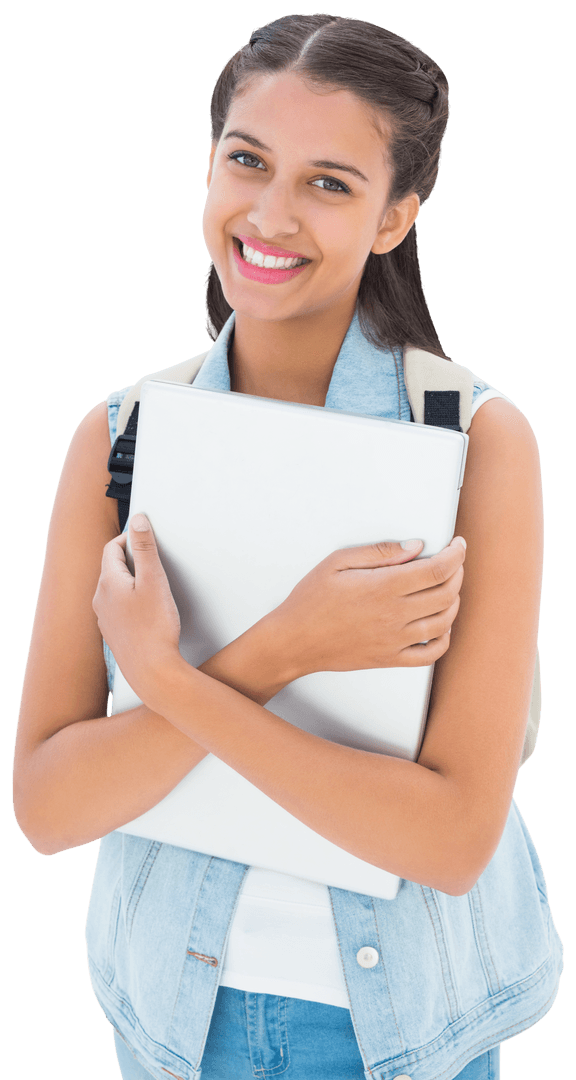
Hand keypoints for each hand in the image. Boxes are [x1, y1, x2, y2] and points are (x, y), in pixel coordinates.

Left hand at [92, 514, 181, 691]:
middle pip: (112, 567)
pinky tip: (147, 609)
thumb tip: (138, 521)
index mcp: (108, 583)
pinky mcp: (114, 633)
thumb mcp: (154, 580)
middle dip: (131, 558)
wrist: (152, 672)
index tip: (145, 536)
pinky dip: (131, 600)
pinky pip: (119, 607)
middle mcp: (100, 600)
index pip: (112, 548)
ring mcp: (105, 618)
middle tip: (152, 556)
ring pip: (115, 589)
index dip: (128, 537)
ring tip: (152, 582)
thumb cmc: (155, 629)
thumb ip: (145, 548)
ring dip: (131, 580)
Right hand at [265, 537, 465, 676]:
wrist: (294, 640)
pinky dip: (444, 639)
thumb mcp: (337, 562)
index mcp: (383, 588)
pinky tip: (440, 626)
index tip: (457, 546)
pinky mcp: (390, 659)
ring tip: (448, 588)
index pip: (437, 570)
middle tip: (453, 562)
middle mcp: (394, 615)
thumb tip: (414, 546)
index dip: (455, 555)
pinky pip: (430, 654)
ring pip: (444, 622)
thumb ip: (380, 552)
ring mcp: (394, 640)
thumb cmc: (311, 600)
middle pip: (446, 593)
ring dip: (454, 602)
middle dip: (457, 573)